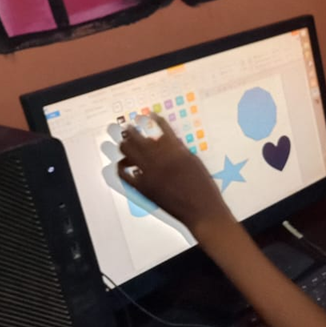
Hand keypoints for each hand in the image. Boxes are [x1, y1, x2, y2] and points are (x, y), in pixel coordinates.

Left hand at [117, 113, 233, 237]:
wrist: (201, 212)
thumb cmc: (203, 187)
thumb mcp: (194, 163)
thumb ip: (179, 150)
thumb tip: (167, 140)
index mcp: (175, 152)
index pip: (160, 129)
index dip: (153, 119)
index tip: (149, 115)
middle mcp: (159, 160)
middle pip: (137, 138)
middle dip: (131, 130)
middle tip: (128, 127)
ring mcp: (149, 174)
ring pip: (128, 152)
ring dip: (124, 144)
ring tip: (124, 142)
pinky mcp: (143, 188)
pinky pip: (124, 174)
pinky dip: (121, 167)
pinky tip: (122, 164)